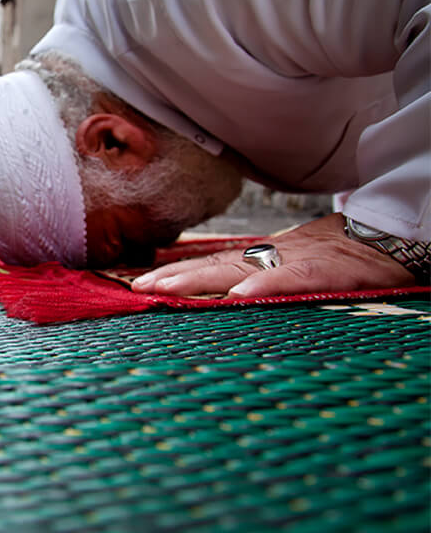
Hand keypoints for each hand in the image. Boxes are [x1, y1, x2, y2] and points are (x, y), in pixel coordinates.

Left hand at [131, 213, 415, 297]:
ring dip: (202, 279)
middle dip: (175, 276)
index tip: (138, 283)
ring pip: (242, 269)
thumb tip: (225, 295)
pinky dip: (265, 286)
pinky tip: (238, 297)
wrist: (396, 235)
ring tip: (167, 290)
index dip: (176, 272)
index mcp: (268, 256)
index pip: (213, 264)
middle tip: (136, 287)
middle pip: (217, 264)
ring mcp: (299, 259)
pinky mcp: (329, 270)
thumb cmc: (346, 255)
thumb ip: (263, 276)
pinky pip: (293, 279)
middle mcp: (275, 254)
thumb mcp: (298, 263)